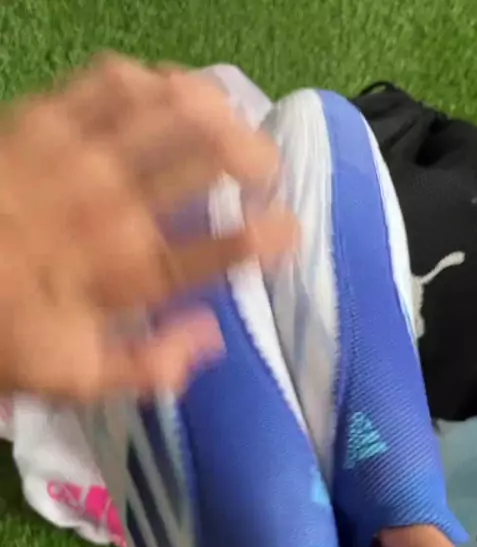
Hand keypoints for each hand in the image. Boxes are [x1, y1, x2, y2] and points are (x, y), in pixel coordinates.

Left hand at [0, 54, 295, 398]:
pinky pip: (109, 80)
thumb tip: (211, 336)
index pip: (208, 255)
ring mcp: (76, 154)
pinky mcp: (43, 117)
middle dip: (249, 157)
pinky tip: (166, 89)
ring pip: (165, 109)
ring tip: (235, 119)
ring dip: (212, 110)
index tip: (291, 231)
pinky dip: (148, 80)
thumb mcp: (74, 377)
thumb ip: (148, 365)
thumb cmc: (8, 328)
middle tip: (269, 166)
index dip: (257, 241)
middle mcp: (109, 207)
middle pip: (198, 161)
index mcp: (121, 275)